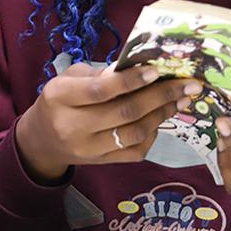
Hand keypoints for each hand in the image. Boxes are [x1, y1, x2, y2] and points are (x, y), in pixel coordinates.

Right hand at [15, 63, 202, 182]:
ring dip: (163, 114)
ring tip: (181, 99)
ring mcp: (88, 149)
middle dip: (161, 96)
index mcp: (60, 97)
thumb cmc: (61, 99)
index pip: (101, 90)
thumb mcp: (71, 77)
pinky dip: (154, 134)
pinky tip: (162, 117)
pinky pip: (135, 151)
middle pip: (124, 113)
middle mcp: (72, 126)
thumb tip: (141, 67)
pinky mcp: (101, 163)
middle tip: (187, 84)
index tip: (158, 70)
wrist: (43, 139)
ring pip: (134, 133)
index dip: (132, 80)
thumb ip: (101, 73)